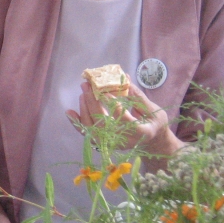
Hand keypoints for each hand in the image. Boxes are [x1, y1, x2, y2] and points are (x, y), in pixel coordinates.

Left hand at [66, 81, 182, 156]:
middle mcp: (124, 141)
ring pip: (93, 128)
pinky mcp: (103, 143)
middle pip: (103, 123)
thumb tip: (124, 78)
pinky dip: (77, 122)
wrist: (151, 141)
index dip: (112, 105)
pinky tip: (69, 112)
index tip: (103, 91)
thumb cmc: (154, 123)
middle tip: (86, 85)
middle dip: (93, 103)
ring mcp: (111, 143)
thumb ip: (138, 97)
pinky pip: (88, 133)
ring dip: (84, 109)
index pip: (123, 119)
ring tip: (83, 93)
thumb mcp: (152, 109)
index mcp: (141, 132)